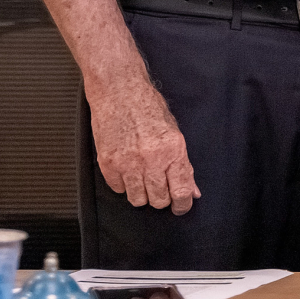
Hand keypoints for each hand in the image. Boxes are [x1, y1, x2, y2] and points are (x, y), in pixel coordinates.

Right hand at [89, 80, 199, 214]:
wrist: (118, 91)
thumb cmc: (147, 106)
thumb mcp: (174, 132)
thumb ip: (183, 164)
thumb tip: (191, 190)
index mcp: (172, 150)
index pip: (181, 191)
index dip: (183, 205)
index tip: (181, 207)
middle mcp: (151, 159)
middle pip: (159, 200)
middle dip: (162, 198)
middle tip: (161, 188)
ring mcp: (127, 163)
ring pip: (138, 200)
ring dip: (142, 194)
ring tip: (143, 178)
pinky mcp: (108, 163)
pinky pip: (119, 189)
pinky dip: (124, 184)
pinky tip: (128, 170)